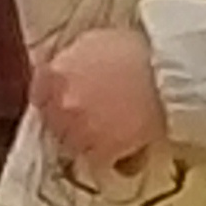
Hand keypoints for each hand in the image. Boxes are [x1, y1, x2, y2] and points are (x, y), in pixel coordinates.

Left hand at [34, 26, 166, 166]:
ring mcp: (79, 131)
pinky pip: (96, 162)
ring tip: (107, 135)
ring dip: (85, 142)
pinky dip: (106, 159)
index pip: (38, 93)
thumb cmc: (137, 52)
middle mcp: (61, 105)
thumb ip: (72, 60)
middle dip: (67, 120)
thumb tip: (65, 70)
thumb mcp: (94, 42)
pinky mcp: (101, 153)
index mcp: (55, 74)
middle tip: (89, 117)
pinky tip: (119, 153)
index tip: (63, 100)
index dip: (53, 97)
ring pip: (72, 145)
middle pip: (53, 121)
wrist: (167, 75)